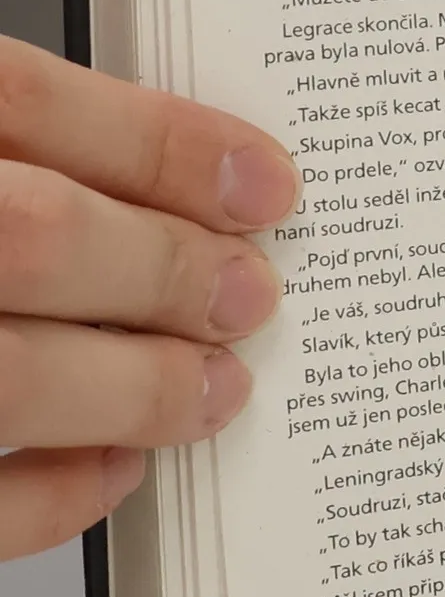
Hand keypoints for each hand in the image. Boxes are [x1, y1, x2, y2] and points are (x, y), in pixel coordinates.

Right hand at [0, 34, 298, 559]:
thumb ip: (21, 148)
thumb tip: (189, 183)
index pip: (14, 101)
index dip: (159, 141)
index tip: (268, 182)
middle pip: (32, 236)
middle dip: (170, 267)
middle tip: (255, 294)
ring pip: (15, 377)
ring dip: (139, 387)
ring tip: (217, 389)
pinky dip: (55, 495)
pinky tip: (117, 468)